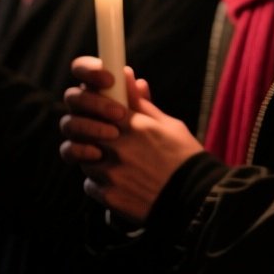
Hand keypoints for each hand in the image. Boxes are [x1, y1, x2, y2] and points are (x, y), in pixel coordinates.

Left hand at [59, 56, 202, 222]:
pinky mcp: (108, 195)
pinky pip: (90, 185)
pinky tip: (123, 184)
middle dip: (87, 133)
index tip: (99, 110)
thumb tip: (126, 75)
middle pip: (79, 131)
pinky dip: (101, 184)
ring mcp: (110, 172)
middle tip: (103, 139)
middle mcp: (117, 146)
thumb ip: (140, 103)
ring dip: (95, 160)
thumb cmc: (184, 157)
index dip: (91, 104)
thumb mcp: (168, 124)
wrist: (195, 198)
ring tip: (121, 165)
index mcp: (133, 124)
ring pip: (83, 160)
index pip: (93, 102)